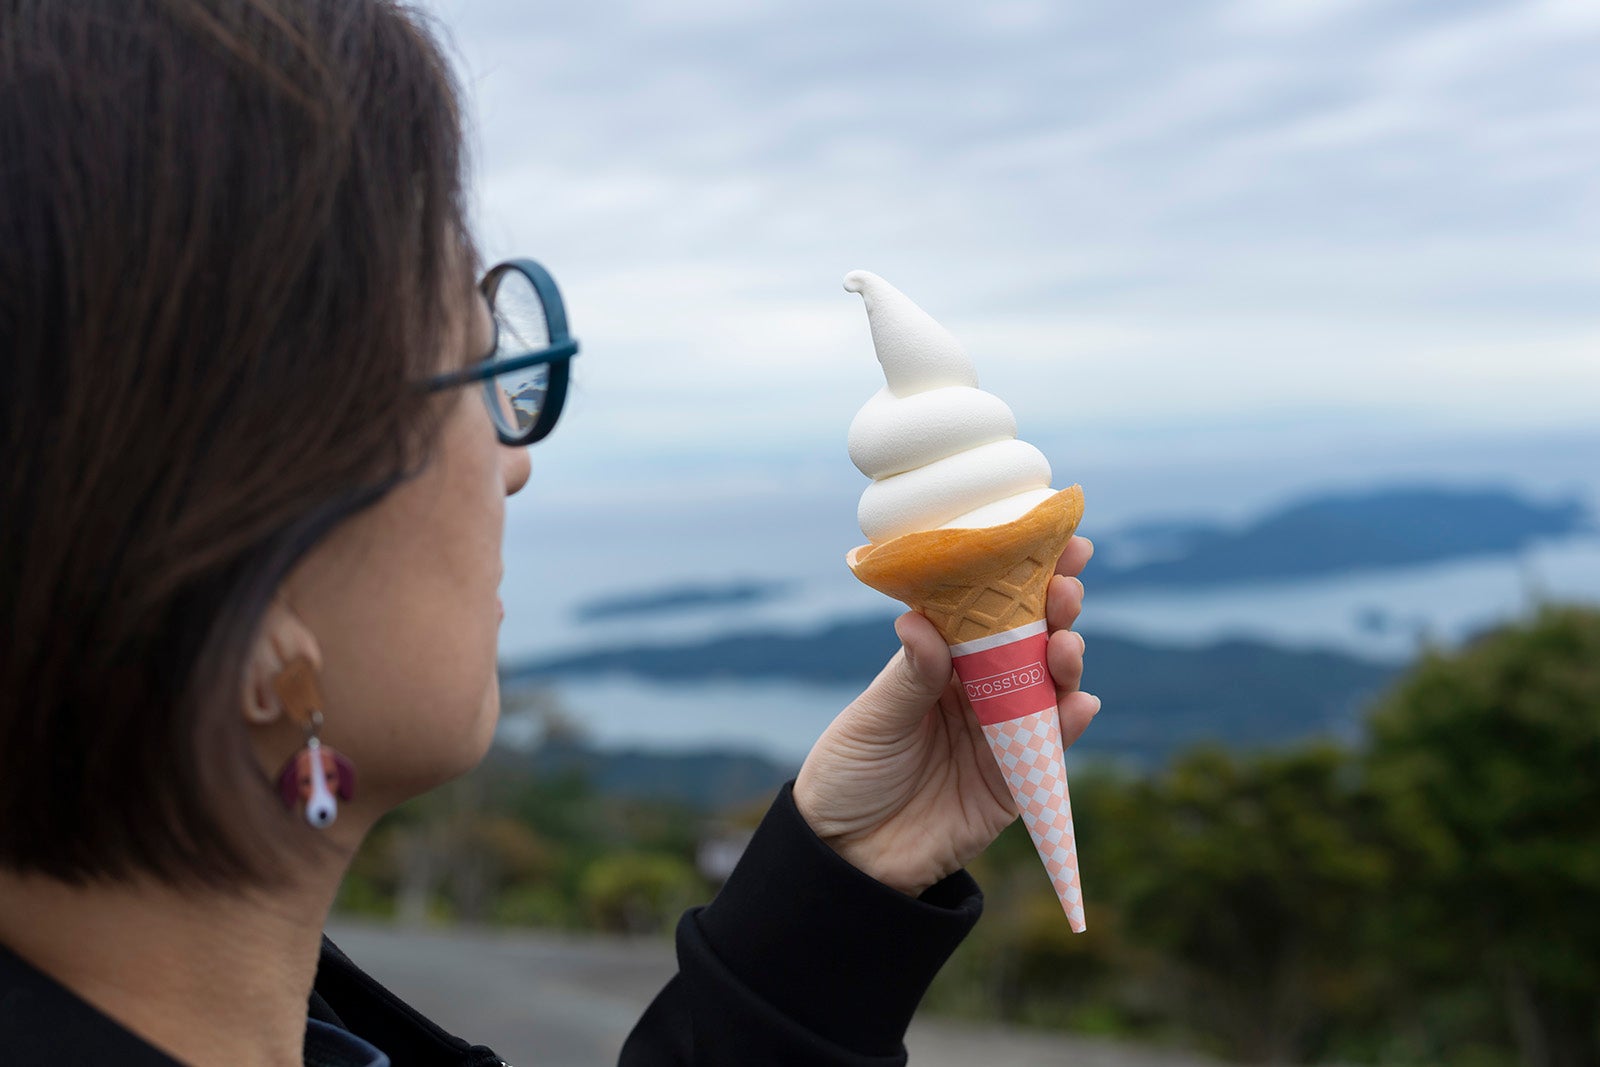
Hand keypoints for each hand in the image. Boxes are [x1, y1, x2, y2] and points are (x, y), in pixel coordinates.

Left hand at [794, 537, 1098, 895]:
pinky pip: (1050, 749)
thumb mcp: (872, 721)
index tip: (1053, 541)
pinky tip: (1080, 703)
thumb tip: (922, 620)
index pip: (986, 609)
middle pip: (1028, 641)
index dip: (1020, 575)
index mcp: (940, 663)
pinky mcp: (1014, 782)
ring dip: (1066, 661)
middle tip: (1065, 588)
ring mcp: (1000, 735)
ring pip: (1047, 687)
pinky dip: (1069, 724)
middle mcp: (977, 691)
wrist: (847, 858)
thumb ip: (909, 677)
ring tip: (1067, 645)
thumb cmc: (849, 775)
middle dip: (1054, 609)